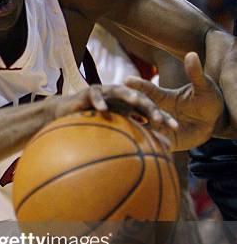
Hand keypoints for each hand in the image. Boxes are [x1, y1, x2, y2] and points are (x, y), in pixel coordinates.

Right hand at [52, 83, 178, 132]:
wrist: (68, 112)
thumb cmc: (94, 123)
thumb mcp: (117, 129)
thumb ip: (135, 137)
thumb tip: (162, 152)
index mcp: (130, 105)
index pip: (150, 109)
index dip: (163, 117)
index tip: (175, 128)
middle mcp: (120, 96)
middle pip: (139, 98)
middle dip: (150, 107)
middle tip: (159, 119)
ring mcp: (105, 92)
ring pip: (119, 90)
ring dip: (128, 95)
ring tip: (136, 100)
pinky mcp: (88, 92)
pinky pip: (94, 95)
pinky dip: (99, 102)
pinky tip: (103, 110)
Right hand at [125, 52, 223, 150]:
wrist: (213, 123)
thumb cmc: (208, 100)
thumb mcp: (203, 87)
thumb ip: (196, 73)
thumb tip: (191, 54)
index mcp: (163, 96)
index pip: (147, 89)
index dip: (138, 84)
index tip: (126, 80)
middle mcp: (157, 110)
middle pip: (143, 108)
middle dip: (138, 106)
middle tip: (132, 103)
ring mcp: (159, 125)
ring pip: (146, 125)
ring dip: (142, 125)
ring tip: (145, 124)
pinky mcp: (164, 138)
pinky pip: (154, 141)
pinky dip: (150, 141)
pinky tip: (149, 141)